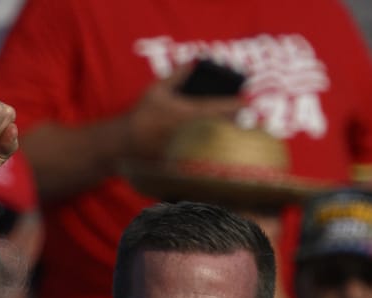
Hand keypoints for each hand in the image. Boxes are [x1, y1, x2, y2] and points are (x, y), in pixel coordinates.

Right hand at [122, 65, 245, 160]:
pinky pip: (205, 156)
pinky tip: (218, 150)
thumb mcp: (157, 90)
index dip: (238, 103)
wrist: (125, 143)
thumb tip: (195, 62)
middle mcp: (194, 131)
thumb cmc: (142, 115)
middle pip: (225, 126)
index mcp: (189, 112)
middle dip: (236, 121)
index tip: (246, 100)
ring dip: (227, 136)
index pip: (223, 107)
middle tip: (246, 117)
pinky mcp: (186, 161)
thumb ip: (178, 75)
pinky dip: (213, 151)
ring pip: (218, 142)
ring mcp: (191, 148)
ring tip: (234, 131)